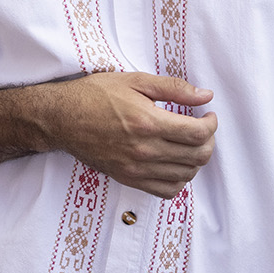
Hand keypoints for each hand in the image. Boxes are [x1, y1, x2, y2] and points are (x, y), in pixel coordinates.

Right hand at [43, 71, 215, 199]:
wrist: (62, 119)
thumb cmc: (94, 95)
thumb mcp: (134, 81)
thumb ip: (173, 88)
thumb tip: (205, 96)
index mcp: (148, 122)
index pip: (198, 134)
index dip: (212, 124)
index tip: (208, 115)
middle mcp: (144, 150)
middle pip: (197, 156)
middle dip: (209, 141)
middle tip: (202, 129)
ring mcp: (136, 169)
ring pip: (186, 175)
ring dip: (196, 160)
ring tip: (189, 144)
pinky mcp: (128, 179)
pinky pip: (166, 191)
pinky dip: (179, 180)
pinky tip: (175, 164)